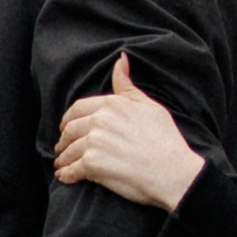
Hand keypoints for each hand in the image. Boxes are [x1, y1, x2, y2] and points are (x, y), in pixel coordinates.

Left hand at [52, 52, 206, 211]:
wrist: (173, 171)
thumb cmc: (166, 139)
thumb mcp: (149, 105)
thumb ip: (128, 85)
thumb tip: (120, 60)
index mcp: (111, 104)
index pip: (78, 109)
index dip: (69, 119)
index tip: (66, 127)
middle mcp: (99, 120)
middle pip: (69, 129)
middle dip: (63, 139)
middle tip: (62, 147)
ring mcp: (94, 142)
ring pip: (68, 150)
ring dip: (63, 158)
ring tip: (62, 164)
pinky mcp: (92, 164)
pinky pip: (71, 169)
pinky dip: (66, 174)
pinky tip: (65, 177)